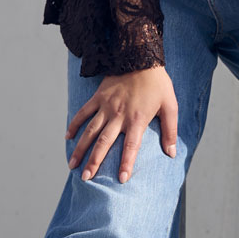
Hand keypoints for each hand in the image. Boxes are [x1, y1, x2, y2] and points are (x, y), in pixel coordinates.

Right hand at [66, 65, 178, 183]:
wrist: (141, 57)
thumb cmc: (158, 84)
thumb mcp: (170, 106)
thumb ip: (170, 131)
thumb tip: (171, 154)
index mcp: (137, 120)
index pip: (131, 147)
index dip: (126, 163)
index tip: (121, 180)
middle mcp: (119, 116)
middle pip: (104, 143)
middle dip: (94, 162)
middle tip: (86, 178)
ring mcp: (106, 106)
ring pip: (90, 131)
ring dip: (80, 149)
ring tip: (72, 165)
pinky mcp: (98, 97)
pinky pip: (83, 112)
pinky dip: (74, 124)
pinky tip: (68, 137)